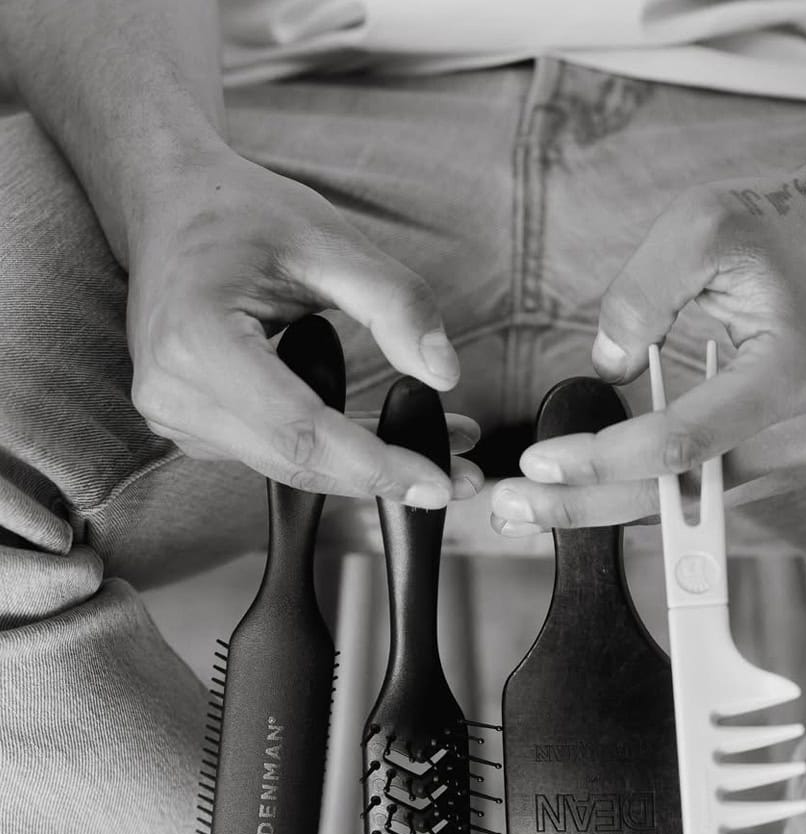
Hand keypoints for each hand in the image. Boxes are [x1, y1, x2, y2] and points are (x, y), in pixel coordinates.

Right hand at [127, 148, 481, 505]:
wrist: (169, 204)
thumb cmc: (241, 213)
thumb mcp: (328, 238)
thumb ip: (394, 302)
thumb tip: (444, 373)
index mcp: (196, 340)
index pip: (300, 431)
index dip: (374, 465)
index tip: (438, 483)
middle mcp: (172, 391)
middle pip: (296, 462)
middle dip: (383, 476)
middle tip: (460, 477)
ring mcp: (173, 415)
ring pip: (289, 467)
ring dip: (364, 468)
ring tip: (438, 448)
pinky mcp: (189, 426)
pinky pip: (273, 454)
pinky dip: (331, 452)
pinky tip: (378, 436)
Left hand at [491, 163, 805, 532]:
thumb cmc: (783, 233)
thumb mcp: (703, 227)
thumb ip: (640, 294)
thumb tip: (604, 366)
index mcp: (790, 377)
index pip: (679, 443)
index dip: (603, 461)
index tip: (537, 463)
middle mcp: (804, 436)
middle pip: (678, 495)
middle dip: (587, 506)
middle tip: (513, 509)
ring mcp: (801, 460)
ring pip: (687, 507)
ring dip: (606, 508)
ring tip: (530, 508)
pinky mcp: (787, 466)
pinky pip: (703, 493)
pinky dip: (642, 495)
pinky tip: (585, 492)